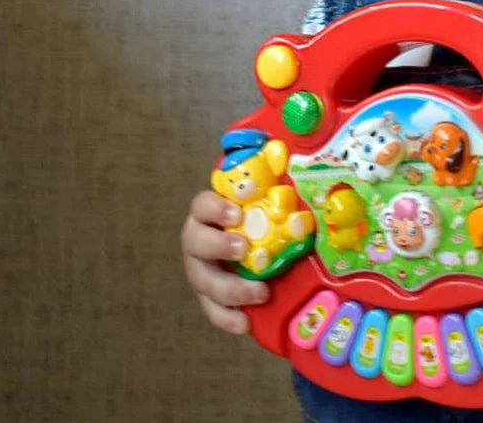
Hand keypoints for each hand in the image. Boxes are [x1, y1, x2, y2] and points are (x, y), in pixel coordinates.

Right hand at [181, 190, 269, 333]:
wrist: (267, 247)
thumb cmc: (266, 217)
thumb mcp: (271, 199)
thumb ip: (276, 184)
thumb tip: (289, 159)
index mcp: (212, 213)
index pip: (202, 205)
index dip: (214, 208)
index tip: (236, 211)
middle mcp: (200, 240)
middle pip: (194, 242)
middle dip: (216, 245)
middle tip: (242, 247)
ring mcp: (203, 270)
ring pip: (202, 281)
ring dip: (228, 288)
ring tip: (259, 292)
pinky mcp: (212, 298)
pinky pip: (213, 312)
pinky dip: (228, 319)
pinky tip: (245, 323)